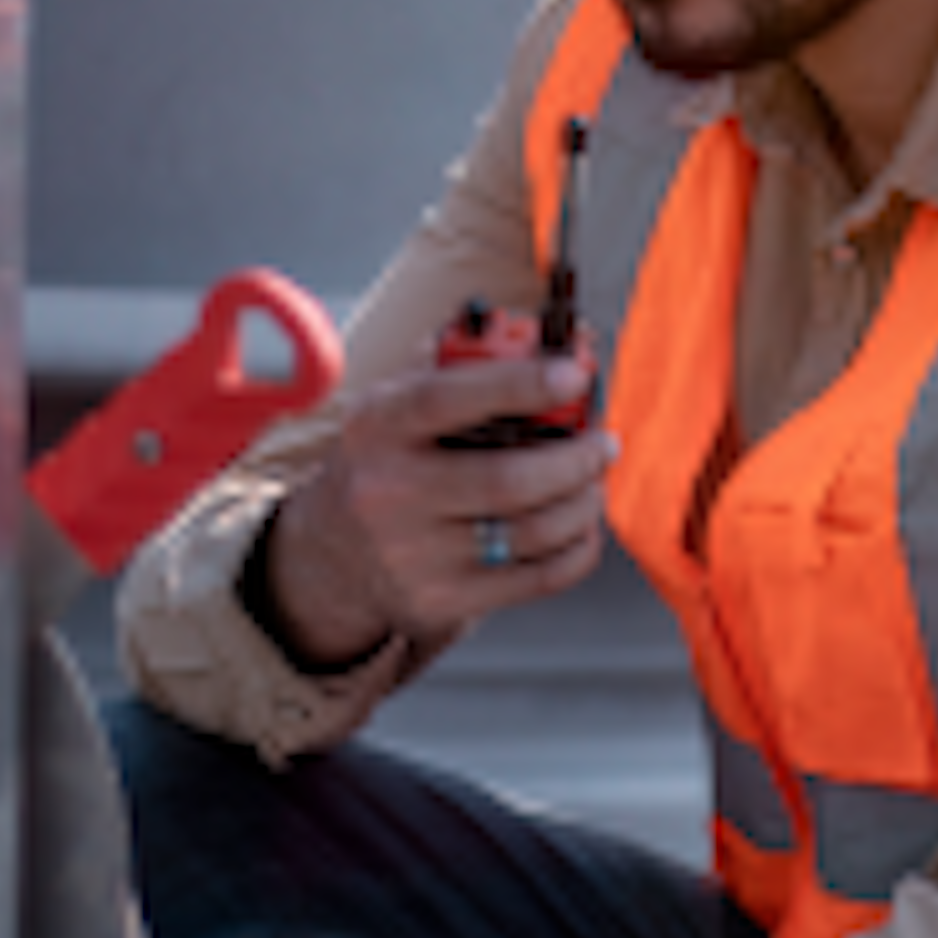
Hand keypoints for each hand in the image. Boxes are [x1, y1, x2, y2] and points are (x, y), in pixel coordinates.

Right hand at [257, 341, 608, 662]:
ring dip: (583, 502)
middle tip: (603, 442)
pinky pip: (539, 578)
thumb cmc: (389, 457)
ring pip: (533, 531)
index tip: (575, 371)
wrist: (334, 552)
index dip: (519, 383)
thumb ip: (471, 357)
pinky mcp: (443, 601)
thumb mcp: (403, 399)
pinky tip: (580, 526)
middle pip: (508, 480)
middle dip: (577, 457)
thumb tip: (562, 336)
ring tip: (592, 481)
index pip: (449, 399)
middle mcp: (388, 493)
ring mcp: (414, 555)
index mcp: (378, 427)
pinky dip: (578, 548)